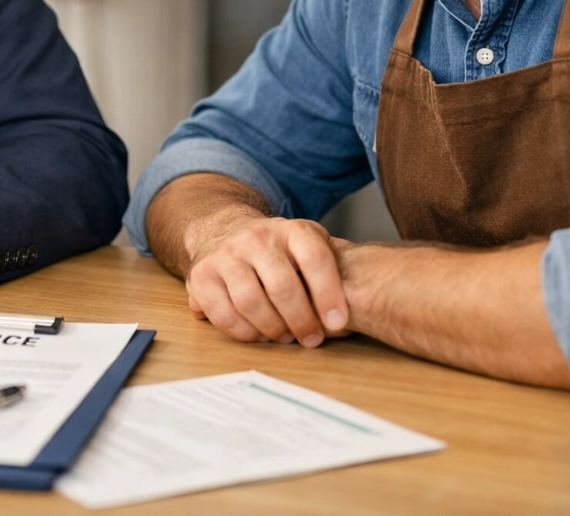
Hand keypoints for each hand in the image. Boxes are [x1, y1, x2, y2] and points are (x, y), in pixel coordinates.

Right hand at [184, 209, 351, 347]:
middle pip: (283, 286)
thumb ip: (335, 262)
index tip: (338, 323)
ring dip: (272, 329)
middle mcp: (256, 238)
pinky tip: (256, 334)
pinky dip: (242, 331)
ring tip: (282, 336)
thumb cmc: (277, 250)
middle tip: (310, 339)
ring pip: (251, 301)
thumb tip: (368, 286)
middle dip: (301, 321)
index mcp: (292, 229)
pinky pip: (222, 313)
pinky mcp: (201, 275)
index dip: (329, 294)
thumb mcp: (308, 244)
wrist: (222, 230)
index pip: (315, 258)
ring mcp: (226, 255)